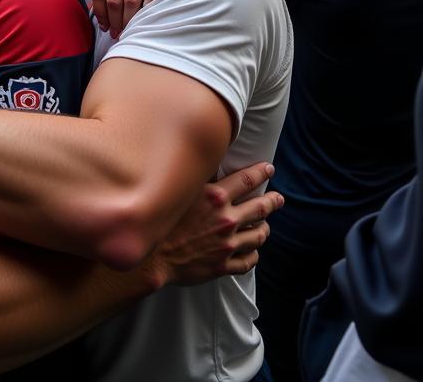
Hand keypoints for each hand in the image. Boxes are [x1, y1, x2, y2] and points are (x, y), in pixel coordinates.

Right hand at [150, 161, 282, 286]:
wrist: (153, 257)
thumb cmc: (163, 221)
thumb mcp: (180, 193)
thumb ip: (199, 181)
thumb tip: (210, 166)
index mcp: (215, 198)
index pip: (247, 180)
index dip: (261, 173)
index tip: (269, 169)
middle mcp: (226, 219)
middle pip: (259, 208)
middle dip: (272, 201)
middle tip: (279, 198)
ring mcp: (228, 244)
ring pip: (258, 236)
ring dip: (264, 229)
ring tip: (265, 226)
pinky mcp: (224, 265)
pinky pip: (249, 260)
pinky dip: (253, 254)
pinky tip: (252, 251)